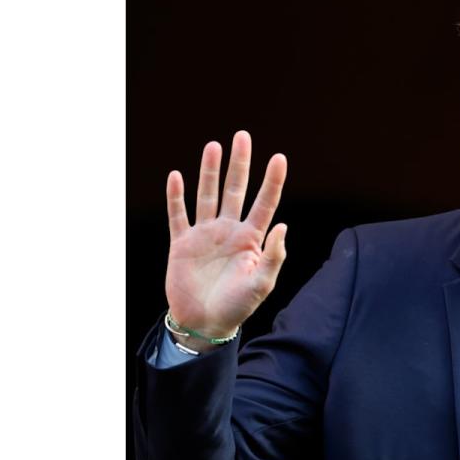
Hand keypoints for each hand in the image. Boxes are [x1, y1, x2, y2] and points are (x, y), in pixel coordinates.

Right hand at [164, 130, 287, 348]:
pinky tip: (177, 176)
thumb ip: (273, 255)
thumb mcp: (262, 283)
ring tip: (213, 146)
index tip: (279, 157)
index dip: (272, 181)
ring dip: (209, 171)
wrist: (204, 323)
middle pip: (235, 189)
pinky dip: (176, 197)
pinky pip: (178, 215)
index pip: (265, 202)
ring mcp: (204, 234)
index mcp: (251, 238)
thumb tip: (283, 225)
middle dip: (239, 163)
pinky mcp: (181, 243)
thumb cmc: (237, 306)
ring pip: (207, 195)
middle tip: (242, 136)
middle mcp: (229, 230)